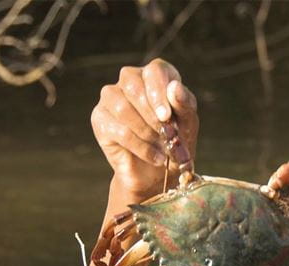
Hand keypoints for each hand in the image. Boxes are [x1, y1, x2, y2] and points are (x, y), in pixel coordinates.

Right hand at [91, 59, 198, 197]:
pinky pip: (118, 130)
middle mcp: (130, 80)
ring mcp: (111, 97)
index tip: (166, 116)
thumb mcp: (188, 124)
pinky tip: (155, 156)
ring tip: (162, 149)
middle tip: (167, 135)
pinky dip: (140, 147)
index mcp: (156, 75)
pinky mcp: (100, 118)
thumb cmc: (175, 141)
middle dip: (152, 114)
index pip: (155, 70)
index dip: (160, 92)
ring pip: (122, 107)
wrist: (158, 172)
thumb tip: (175, 88)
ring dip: (146, 132)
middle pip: (133, 85)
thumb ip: (185, 105)